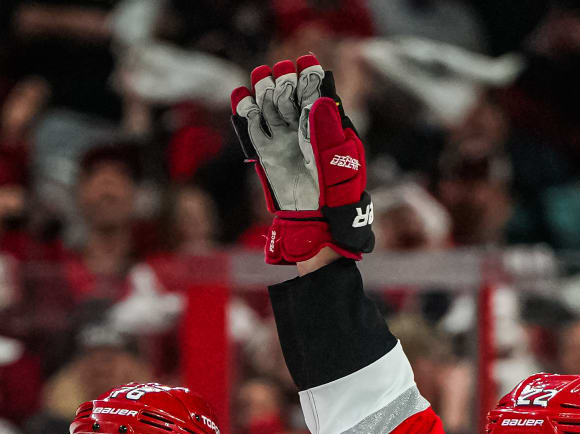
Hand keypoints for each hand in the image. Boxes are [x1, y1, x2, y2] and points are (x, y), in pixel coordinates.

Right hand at [232, 54, 373, 264]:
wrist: (318, 224)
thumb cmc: (337, 195)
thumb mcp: (338, 161)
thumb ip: (327, 131)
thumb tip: (319, 100)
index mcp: (327, 125)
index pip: (314, 91)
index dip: (308, 74)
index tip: (304, 63)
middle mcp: (303, 129)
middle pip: (289, 94)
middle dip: (284, 81)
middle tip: (280, 80)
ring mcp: (283, 140)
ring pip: (270, 107)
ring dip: (264, 90)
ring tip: (261, 80)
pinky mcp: (266, 154)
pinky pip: (254, 129)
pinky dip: (246, 112)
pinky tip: (241, 96)